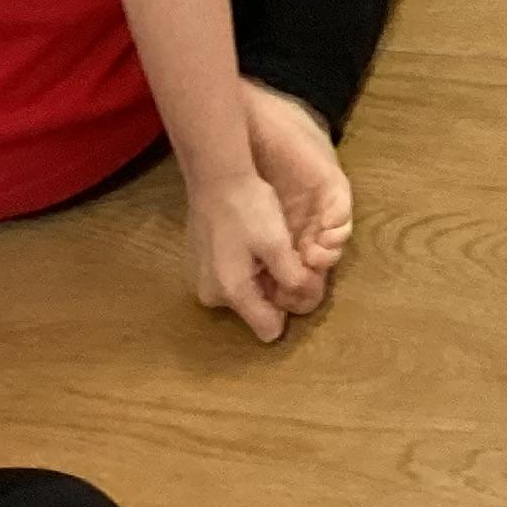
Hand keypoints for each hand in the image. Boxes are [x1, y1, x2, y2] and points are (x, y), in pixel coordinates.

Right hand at [185, 172, 330, 343]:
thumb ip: (292, 277)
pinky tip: (254, 241)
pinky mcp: (202, 266)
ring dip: (263, 276)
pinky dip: (248, 266)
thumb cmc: (249, 209)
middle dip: (277, 289)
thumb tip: (305, 303)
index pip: (268, 328)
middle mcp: (213, 296)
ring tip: (271, 245)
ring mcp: (204, 281)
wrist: (216, 178)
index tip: (301, 279)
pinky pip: (233, 277)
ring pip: (246, 292)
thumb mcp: (276, 244)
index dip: (290, 306)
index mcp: (232, 293)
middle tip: (287, 255)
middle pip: (257, 309)